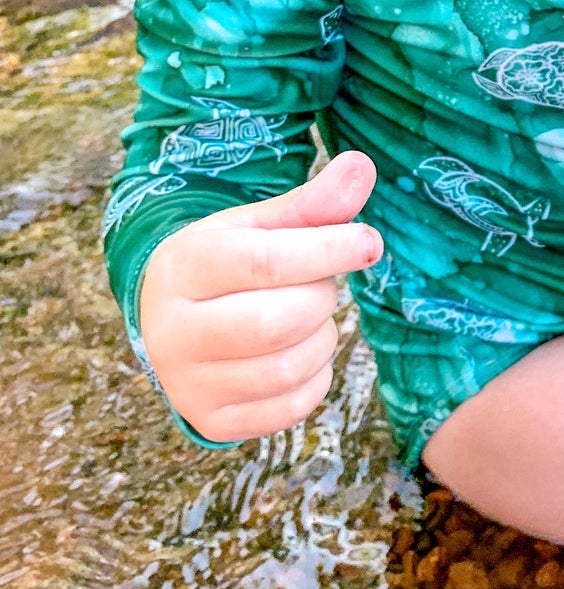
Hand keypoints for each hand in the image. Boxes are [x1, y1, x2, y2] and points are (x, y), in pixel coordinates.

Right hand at [137, 152, 381, 441]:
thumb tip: (363, 165)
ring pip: (289, 368)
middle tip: (319, 282)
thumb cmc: (226, 264)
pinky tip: (300, 352)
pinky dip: (315, 378)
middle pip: (278, 321)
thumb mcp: (258, 225)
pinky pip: (291, 407)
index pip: (265, 262)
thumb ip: (312, 202)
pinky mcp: (212, 422)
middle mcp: (173, 332)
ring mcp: (189, 385)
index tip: (368, 241)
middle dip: (321, 297)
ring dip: (322, 338)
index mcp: (182, 268)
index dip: (328, 250)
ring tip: (308, 316)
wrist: (171, 323)